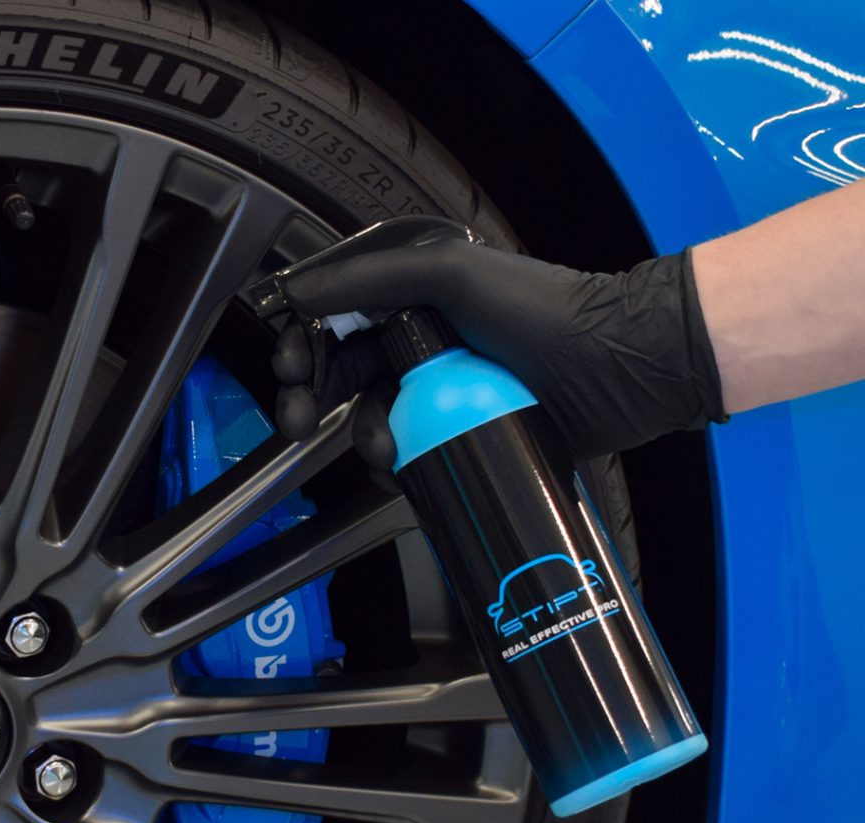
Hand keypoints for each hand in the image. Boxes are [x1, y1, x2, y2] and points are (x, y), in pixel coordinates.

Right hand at [276, 238, 727, 457]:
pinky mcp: (461, 430)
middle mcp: (421, 339)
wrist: (618, 369)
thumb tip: (297, 291)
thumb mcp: (452, 275)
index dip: (302, 343)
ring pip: (374, 416)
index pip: (336, 315)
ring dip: (364, 435)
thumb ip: (371, 278)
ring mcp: (441, 388)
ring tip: (384, 447)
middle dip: (314, 396)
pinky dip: (396, 461)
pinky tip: (400, 465)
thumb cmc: (543, 312)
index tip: (286, 371)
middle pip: (345, 370)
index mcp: (413, 294)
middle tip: (299, 421)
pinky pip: (410, 449)